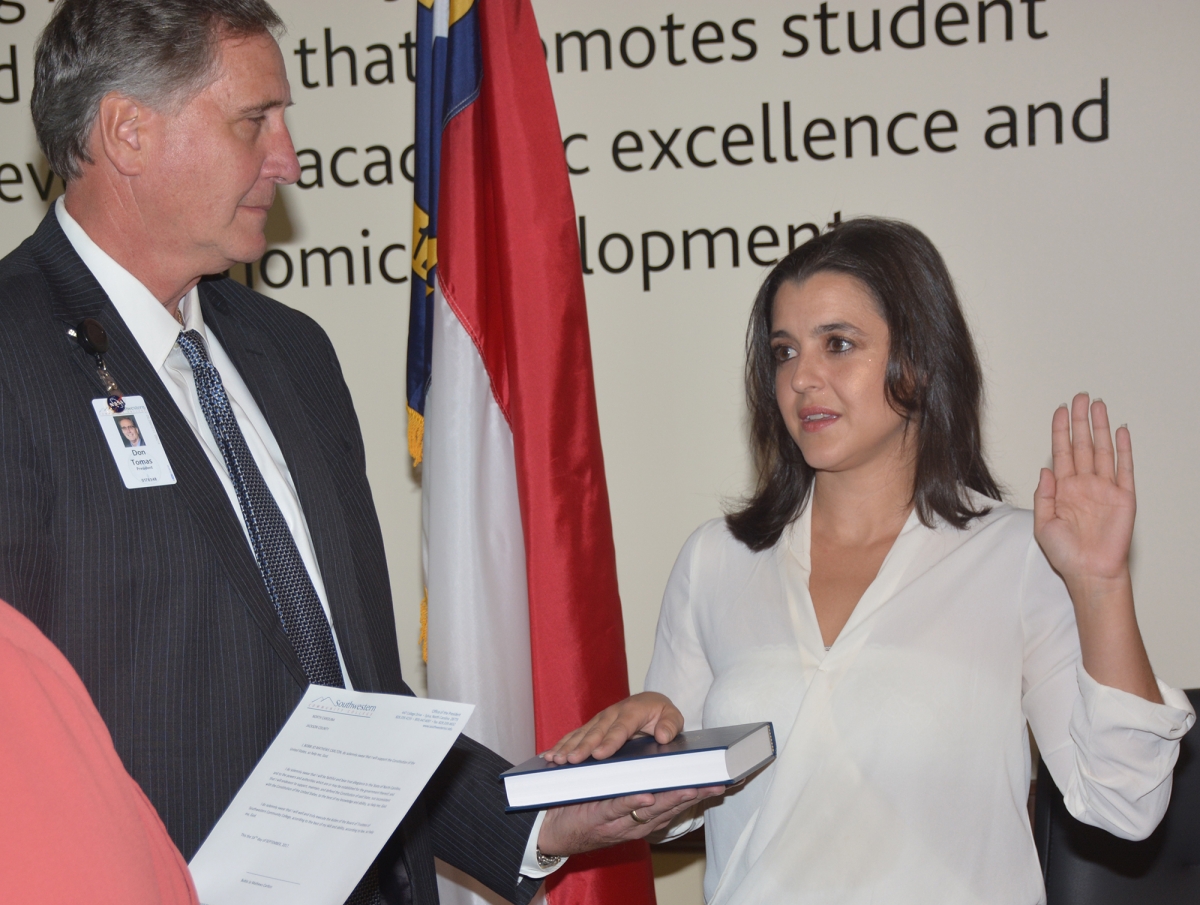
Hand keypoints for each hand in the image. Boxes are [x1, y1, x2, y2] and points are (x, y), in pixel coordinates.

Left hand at [536, 785, 724, 856]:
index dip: (700, 793)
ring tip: (691, 787)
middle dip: (695, 795)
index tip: (722, 781)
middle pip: (671, 807)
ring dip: (671, 799)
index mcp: (645, 816)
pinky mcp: (599, 817)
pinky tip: (645, 794)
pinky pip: (618, 808)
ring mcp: (620, 821)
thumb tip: (660, 756)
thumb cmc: (588, 808)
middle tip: (718, 783)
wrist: (552, 831)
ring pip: (650, 809)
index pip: (678, 803)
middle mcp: (637, 822)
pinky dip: (632, 802)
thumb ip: (639, 783)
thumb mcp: (619, 796)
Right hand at [541, 692, 683, 764]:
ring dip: (567, 746)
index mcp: (633, 711)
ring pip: (581, 734)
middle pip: (596, 732)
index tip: (599, 754)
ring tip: (555, 759)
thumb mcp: (673, 716)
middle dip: (582, 746)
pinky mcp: (592, 725)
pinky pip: (574, 735)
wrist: (649, 702)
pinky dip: (561, 745)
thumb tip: (662, 736)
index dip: (609, 741)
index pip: (621, 728)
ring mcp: (599, 719)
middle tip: (570, 760)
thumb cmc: (661, 714)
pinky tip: (549, 756)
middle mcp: (612, 714)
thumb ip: (671, 725)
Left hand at [1033, 394, 1134, 590]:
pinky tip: (1121, 431)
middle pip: (1082, 444)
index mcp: (1063, 489)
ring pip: (1102, 449)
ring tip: (1098, 405)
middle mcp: (1084, 484)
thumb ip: (1044, 494)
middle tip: (1080, 397)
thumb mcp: (1043, 523)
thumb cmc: (1066, 554)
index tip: (1060, 410)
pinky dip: (1123, 449)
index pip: (1060, 451)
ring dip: (1100, 427)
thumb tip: (1045, 468)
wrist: (1090, 572)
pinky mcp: (1124, 496)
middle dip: (1080, 420)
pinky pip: (1124, 468)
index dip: (1060, 430)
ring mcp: (1104, 488)